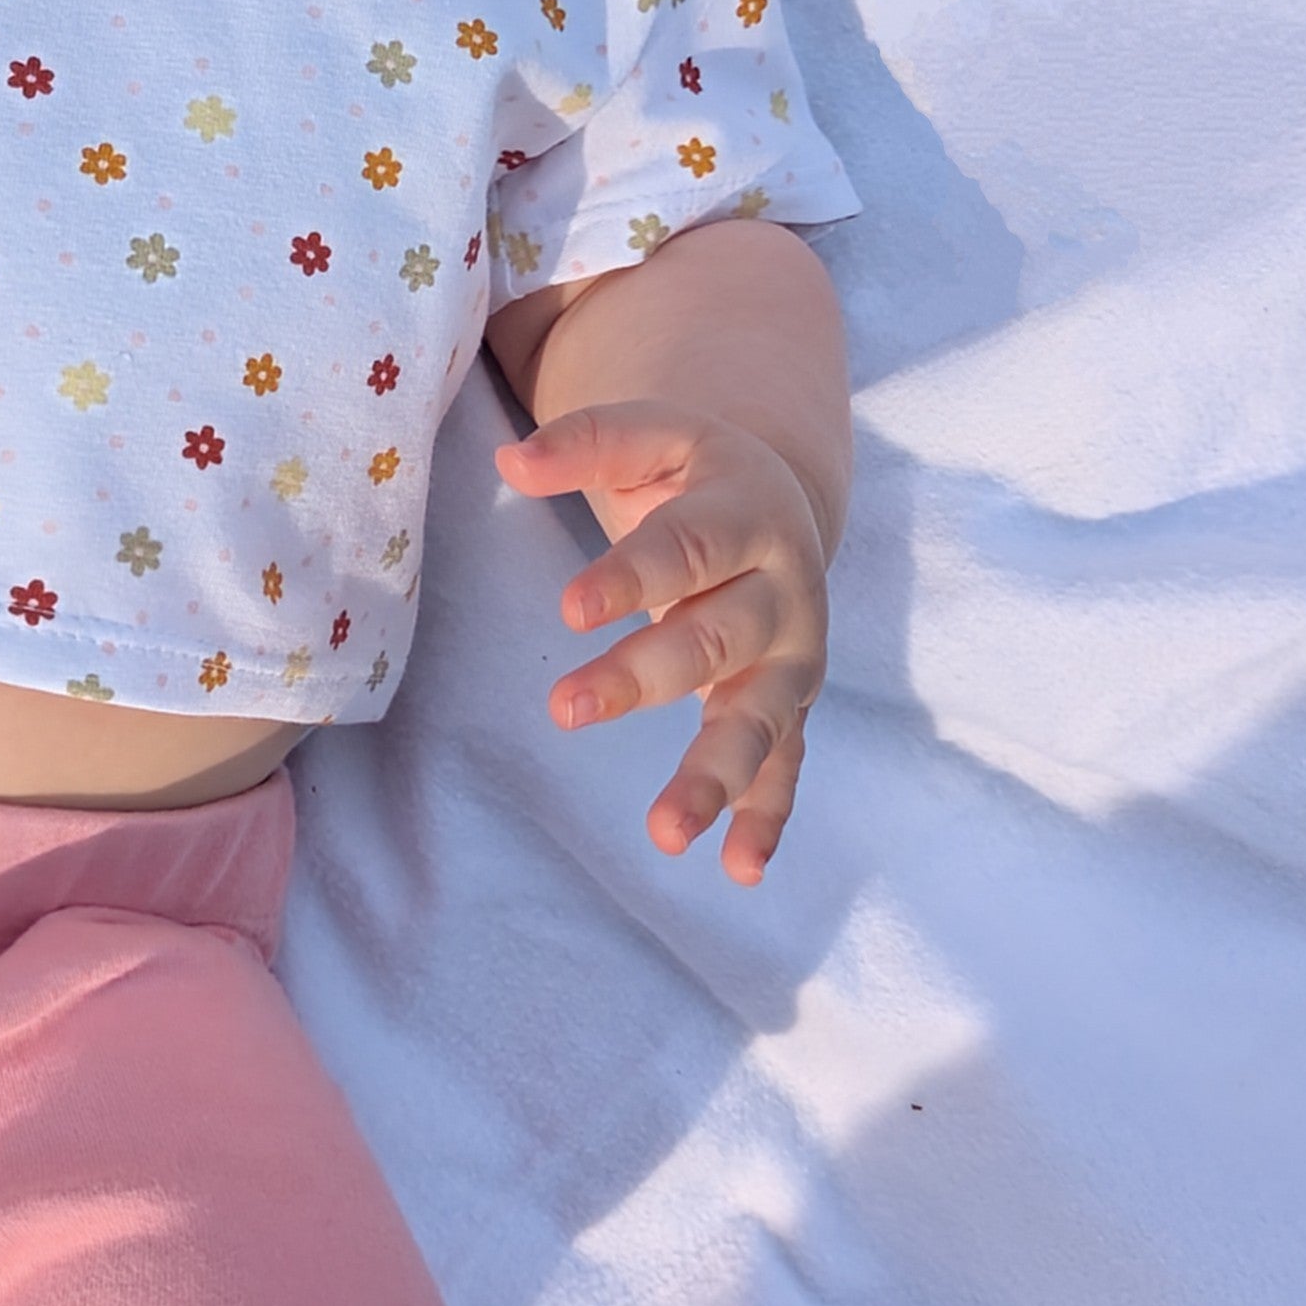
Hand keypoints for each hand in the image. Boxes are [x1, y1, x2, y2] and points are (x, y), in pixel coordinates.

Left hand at [496, 399, 829, 883]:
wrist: (777, 502)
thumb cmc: (692, 474)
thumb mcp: (650, 437)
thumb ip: (586, 441)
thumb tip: (513, 459)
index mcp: (748, 514)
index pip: (689, 548)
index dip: (633, 578)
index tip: (569, 610)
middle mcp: (783, 591)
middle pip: (717, 639)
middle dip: (644, 677)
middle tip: (566, 710)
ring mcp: (792, 658)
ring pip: (758, 720)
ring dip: (715, 776)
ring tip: (665, 833)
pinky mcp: (790, 707)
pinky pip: (785, 767)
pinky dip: (766, 817)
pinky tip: (737, 868)